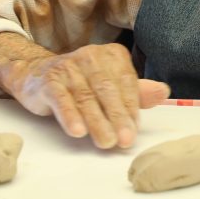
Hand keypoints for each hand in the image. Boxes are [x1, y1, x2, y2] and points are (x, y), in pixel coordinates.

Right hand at [0, 37, 168, 147]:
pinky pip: (62, 100)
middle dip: (118, 117)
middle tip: (125, 140)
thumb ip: (136, 91)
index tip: (135, 130)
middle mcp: (90, 56)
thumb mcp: (109, 84)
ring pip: (87, 98)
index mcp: (111, 55)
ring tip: (106, 142)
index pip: (126, 81)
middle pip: (108, 90)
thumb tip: (163, 92)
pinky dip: (70, 116)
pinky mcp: (49, 81)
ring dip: (98, 122)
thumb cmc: (81, 82)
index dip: (132, 107)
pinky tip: (77, 132)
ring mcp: (68, 67)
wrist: (35, 74)